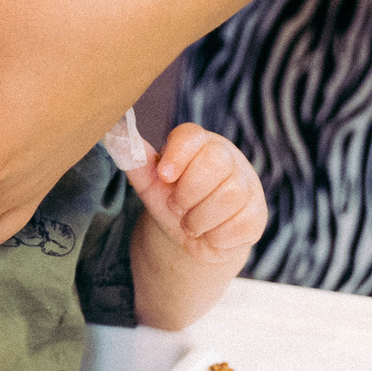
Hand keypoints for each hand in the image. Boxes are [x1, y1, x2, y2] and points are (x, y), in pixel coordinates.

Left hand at [130, 124, 266, 265]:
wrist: (195, 238)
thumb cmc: (174, 202)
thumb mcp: (151, 184)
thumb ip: (134, 160)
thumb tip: (113, 132)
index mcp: (200, 144)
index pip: (192, 135)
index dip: (177, 155)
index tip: (164, 175)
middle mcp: (229, 159)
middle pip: (216, 162)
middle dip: (188, 192)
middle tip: (177, 205)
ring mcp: (247, 186)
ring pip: (229, 195)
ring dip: (198, 219)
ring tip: (191, 222)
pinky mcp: (257, 215)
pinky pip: (239, 224)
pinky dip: (216, 236)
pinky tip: (211, 233)